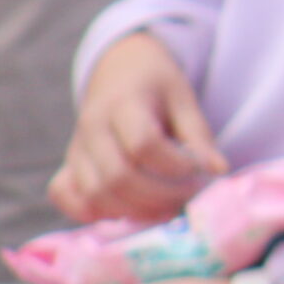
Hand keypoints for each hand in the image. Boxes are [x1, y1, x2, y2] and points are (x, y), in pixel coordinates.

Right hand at [49, 31, 228, 224]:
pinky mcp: (67, 165)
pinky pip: (65, 196)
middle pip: (118, 177)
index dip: (175, 165)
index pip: (144, 145)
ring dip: (134, 210)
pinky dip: (93, 212)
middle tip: (187, 197)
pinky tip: (127, 210)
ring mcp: (75, 149)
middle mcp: (92, 128)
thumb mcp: (184, 99)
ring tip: (167, 207)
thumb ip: (198, 136)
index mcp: (123, 103)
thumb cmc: (157, 86)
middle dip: (159, 196)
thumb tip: (218, 171)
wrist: (120, 71)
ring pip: (94, 194)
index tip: (199, 169)